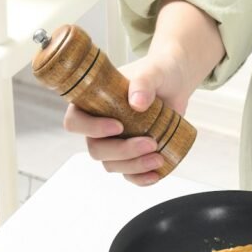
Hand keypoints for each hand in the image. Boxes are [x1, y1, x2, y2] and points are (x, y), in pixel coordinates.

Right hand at [63, 52, 194, 186]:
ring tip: (159, 157)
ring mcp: (114, 143)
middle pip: (96, 150)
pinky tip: (156, 175)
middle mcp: (98, 126)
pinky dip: (140, 179)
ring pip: (112, 165)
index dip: (91, 129)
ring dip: (134, 166)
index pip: (75, 121)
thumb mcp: (153, 71)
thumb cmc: (158, 72)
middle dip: (122, 151)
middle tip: (150, 143)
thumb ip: (144, 82)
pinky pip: (129, 175)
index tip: (118, 126)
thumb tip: (136, 102)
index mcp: (92, 102)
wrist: (176, 84)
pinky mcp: (131, 156)